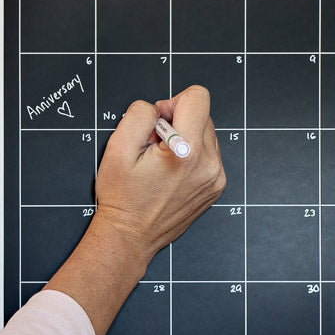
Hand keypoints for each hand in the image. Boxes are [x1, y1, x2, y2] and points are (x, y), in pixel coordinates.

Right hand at [45, 85, 225, 334]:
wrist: (130, 237)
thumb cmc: (122, 198)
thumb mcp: (117, 148)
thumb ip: (140, 114)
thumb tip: (160, 108)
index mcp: (187, 151)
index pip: (198, 96)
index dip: (172, 103)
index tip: (158, 125)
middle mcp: (209, 164)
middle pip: (202, 114)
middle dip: (177, 123)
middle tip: (154, 149)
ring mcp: (216, 177)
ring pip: (206, 134)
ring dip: (185, 139)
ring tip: (162, 164)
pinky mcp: (216, 186)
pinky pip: (209, 154)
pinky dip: (192, 156)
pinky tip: (171, 174)